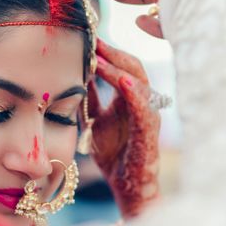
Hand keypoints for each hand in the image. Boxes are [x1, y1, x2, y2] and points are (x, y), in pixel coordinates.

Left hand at [88, 39, 160, 218]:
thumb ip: (90, 100)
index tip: (87, 37)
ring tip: (100, 57)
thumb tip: (76, 76)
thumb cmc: (115, 155)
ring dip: (119, 69)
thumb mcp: (95, 121)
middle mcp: (142, 103)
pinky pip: (145, 110)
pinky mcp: (149, 134)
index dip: (106, 51)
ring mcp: (148, 117)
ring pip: (139, 83)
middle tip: (93, 39)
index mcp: (130, 98)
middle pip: (133, 67)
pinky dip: (136, 94)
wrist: (128, 188)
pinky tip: (124, 83)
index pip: (122, 66)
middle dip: (113, 52)